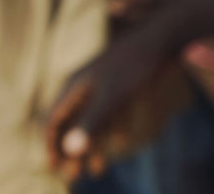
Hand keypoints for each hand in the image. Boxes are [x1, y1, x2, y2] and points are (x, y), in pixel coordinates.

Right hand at [44, 29, 174, 180]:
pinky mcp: (121, 84)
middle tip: (73, 177)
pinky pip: (111, 112)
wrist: (163, 36)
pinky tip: (120, 142)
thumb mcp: (113, 96)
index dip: (51, 145)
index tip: (55, 167)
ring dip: (93, 145)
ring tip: (97, 171)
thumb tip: (69, 151)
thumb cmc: (135, 65)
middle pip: (71, 123)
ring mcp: (103, 84)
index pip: (52, 120)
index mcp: (75, 86)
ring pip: (92, 120)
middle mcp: (84, 85)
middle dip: (71, 152)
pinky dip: (112, 128)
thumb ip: (91, 122)